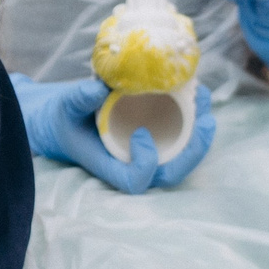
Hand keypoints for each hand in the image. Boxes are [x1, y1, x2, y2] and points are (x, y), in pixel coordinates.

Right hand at [12, 74, 215, 192]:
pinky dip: (194, 117)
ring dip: (200, 130)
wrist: (63, 121)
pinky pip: (182, 137)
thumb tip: (98, 88)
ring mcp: (148, 155)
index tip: (139, 132)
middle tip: (205, 118)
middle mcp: (133, 166)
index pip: (136, 181)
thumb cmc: (63, 119)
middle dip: (194, 148)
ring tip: (205, 96)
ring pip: (183, 155)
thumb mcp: (64, 107)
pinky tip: (198, 92)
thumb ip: (77, 99)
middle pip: (171, 172)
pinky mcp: (157, 140)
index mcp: (110, 166)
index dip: (145, 162)